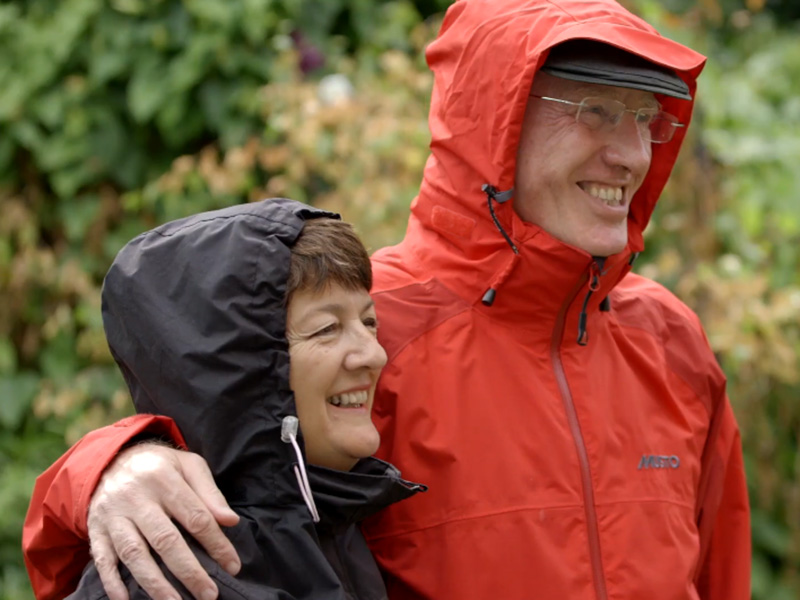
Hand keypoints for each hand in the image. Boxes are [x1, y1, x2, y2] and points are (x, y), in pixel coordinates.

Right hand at [87, 443, 240, 599]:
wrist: (111, 458)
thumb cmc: (160, 466)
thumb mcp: (189, 466)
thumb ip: (210, 493)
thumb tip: (230, 521)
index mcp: (164, 479)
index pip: (195, 516)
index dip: (216, 544)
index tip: (233, 566)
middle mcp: (136, 497)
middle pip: (165, 540)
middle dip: (189, 571)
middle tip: (209, 594)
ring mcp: (113, 515)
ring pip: (134, 554)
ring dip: (154, 583)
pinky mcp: (96, 530)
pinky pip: (102, 559)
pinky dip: (113, 582)